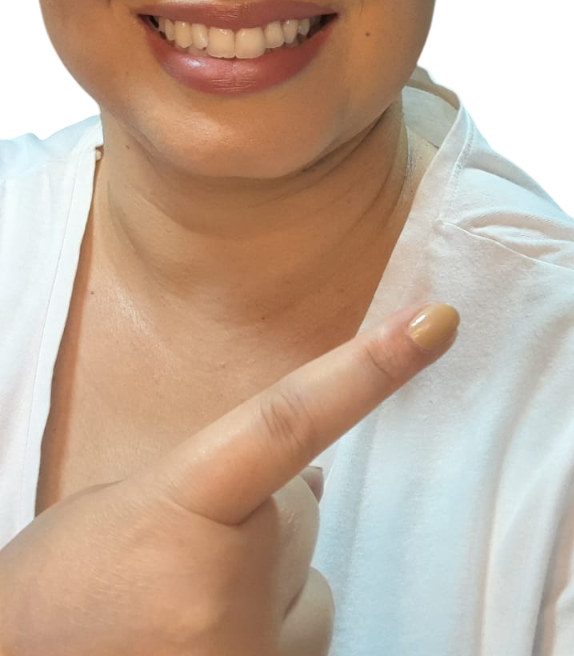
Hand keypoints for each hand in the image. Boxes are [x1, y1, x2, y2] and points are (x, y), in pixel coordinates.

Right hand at [0, 301, 458, 654]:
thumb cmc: (61, 594)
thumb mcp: (128, 506)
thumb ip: (221, 477)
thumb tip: (317, 471)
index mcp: (177, 503)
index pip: (288, 420)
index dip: (368, 368)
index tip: (436, 322)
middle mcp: (222, 585)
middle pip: (304, 511)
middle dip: (266, 518)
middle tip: (182, 553)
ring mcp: (247, 649)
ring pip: (312, 581)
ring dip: (271, 582)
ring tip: (183, 606)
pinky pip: (308, 636)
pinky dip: (272, 630)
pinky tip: (204, 637)